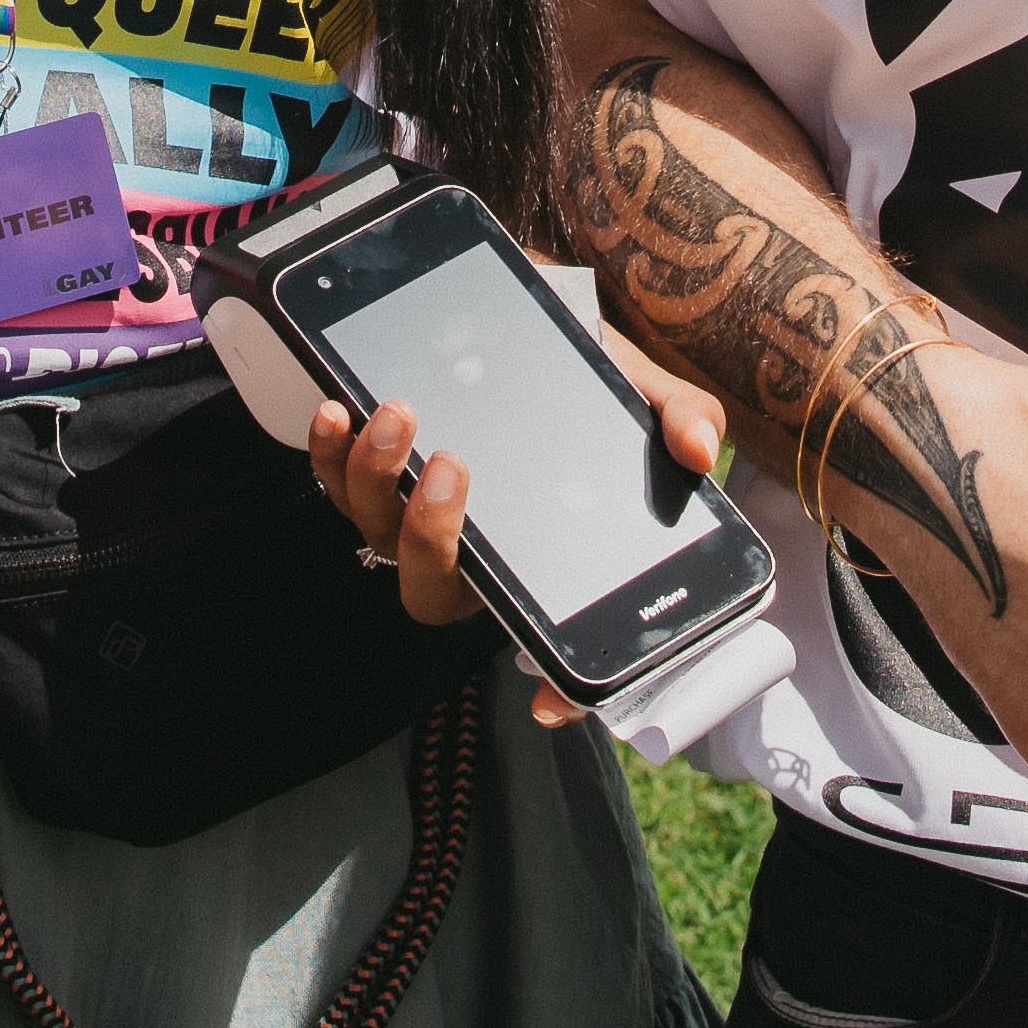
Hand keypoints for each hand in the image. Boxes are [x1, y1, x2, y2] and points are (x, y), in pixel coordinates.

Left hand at [310, 318, 730, 730]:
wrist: (521, 322)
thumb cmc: (583, 379)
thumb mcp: (641, 395)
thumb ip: (680, 419)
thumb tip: (699, 450)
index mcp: (533, 562)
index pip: (546, 641)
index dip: (556, 691)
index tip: (548, 705)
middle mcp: (468, 557)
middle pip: (431, 587)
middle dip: (432, 534)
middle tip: (454, 462)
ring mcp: (411, 519)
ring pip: (376, 531)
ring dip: (376, 477)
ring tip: (399, 412)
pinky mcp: (370, 472)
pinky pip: (334, 481)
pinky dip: (328, 451)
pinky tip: (337, 409)